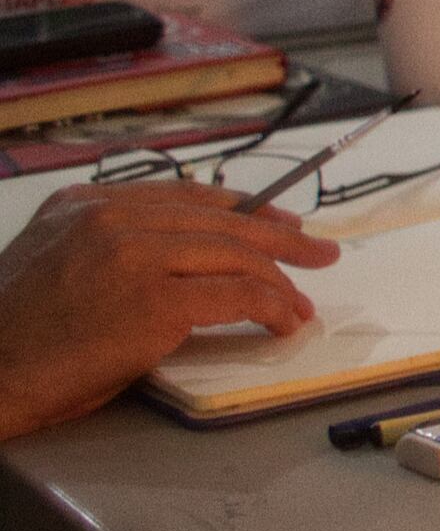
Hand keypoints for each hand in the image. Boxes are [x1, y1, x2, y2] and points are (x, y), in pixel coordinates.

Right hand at [0, 183, 337, 443]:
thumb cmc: (18, 336)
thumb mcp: (57, 264)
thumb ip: (110, 245)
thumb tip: (182, 254)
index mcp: (84, 204)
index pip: (185, 195)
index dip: (244, 209)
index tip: (280, 222)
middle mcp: (110, 219)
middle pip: (222, 220)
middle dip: (281, 237)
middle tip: (319, 251)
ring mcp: (135, 256)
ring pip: (237, 255)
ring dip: (280, 281)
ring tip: (301, 305)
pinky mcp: (156, 301)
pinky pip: (238, 295)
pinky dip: (271, 308)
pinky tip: (282, 322)